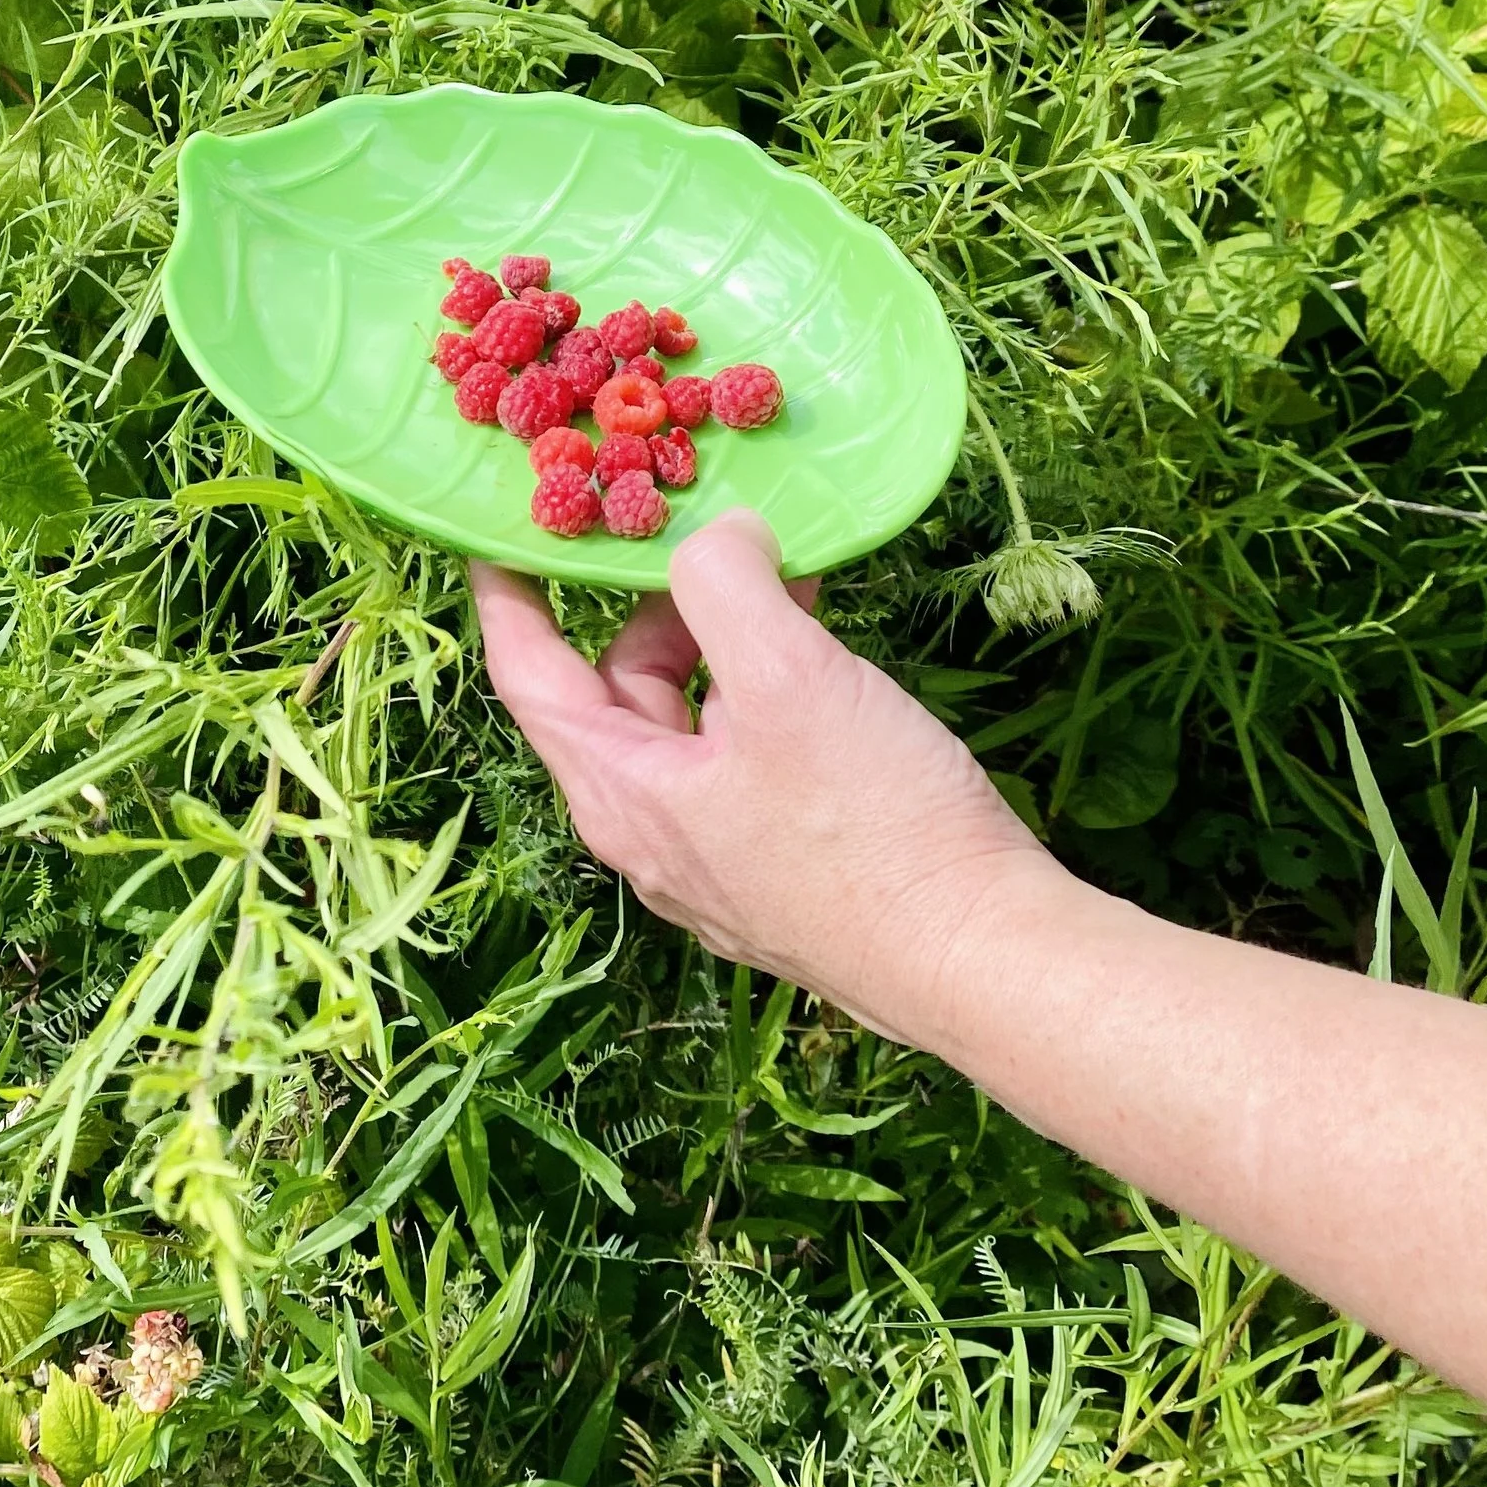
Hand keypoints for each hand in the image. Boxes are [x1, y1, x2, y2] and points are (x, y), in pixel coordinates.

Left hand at [470, 508, 1064, 1051]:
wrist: (983, 958)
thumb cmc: (874, 828)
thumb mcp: (787, 676)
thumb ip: (725, 584)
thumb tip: (715, 539)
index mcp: (623, 793)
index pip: (527, 674)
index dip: (508, 591)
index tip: (503, 527)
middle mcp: (654, 836)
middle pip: (616, 692)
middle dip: (661, 608)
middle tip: (723, 545)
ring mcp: (719, 861)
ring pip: (690, 725)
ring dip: (726, 647)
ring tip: (794, 592)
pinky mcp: (783, 871)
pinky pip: (745, 761)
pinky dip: (767, 696)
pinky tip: (829, 666)